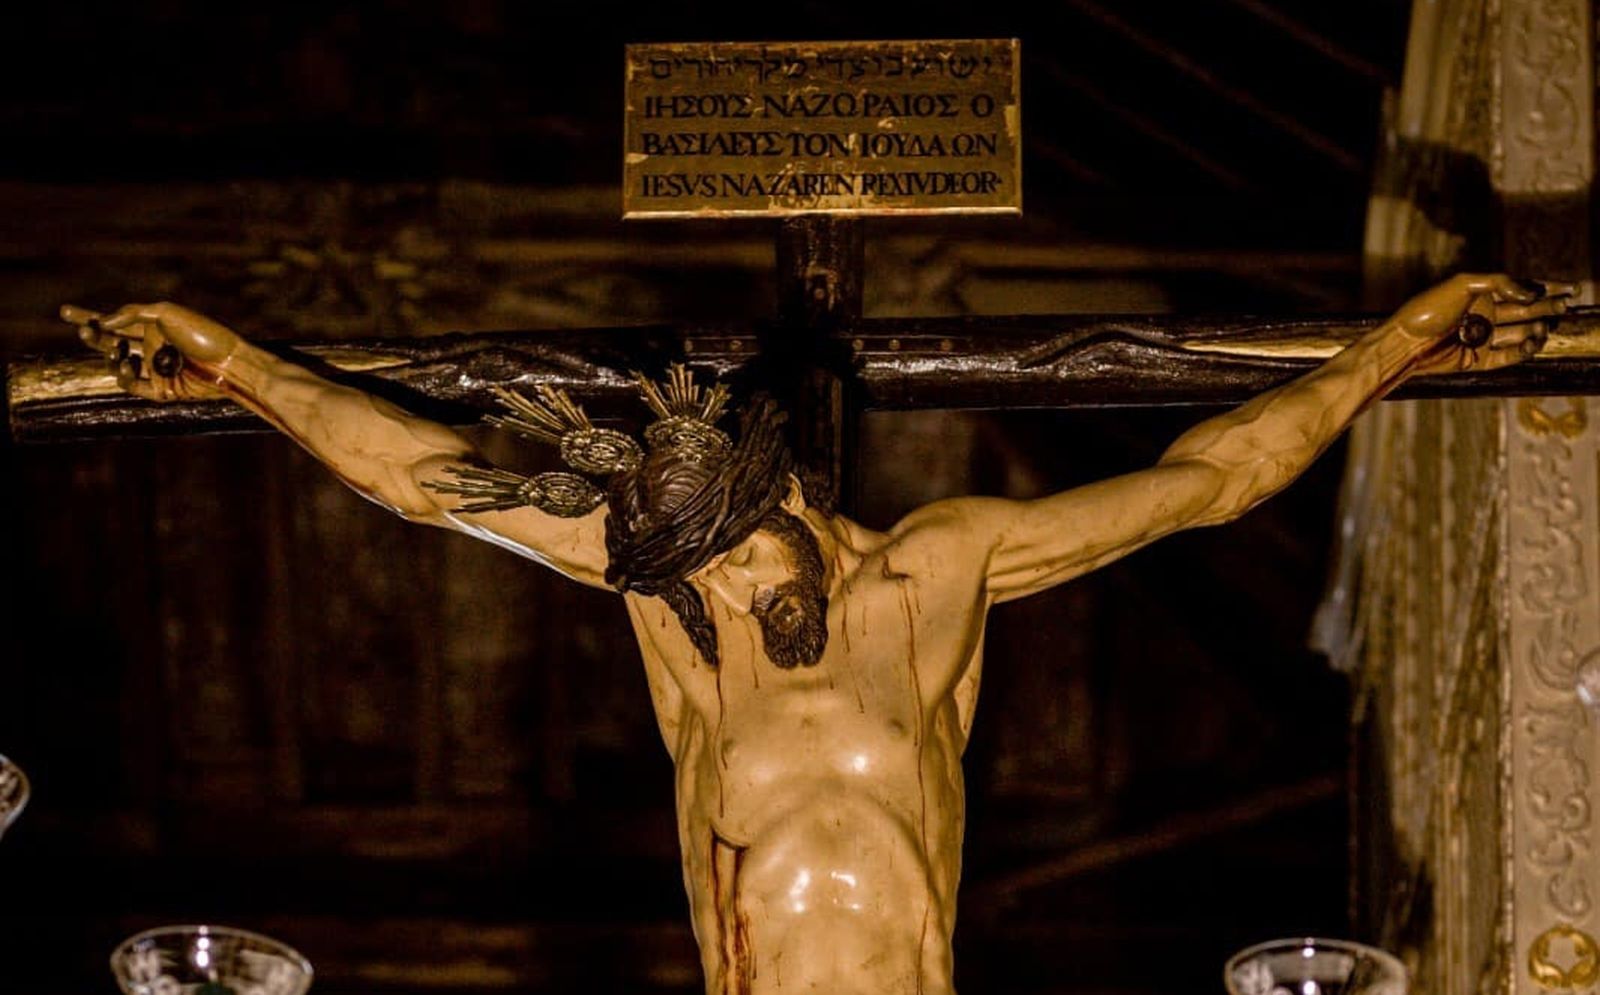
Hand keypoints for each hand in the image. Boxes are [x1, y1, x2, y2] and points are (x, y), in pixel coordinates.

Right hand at [61, 302, 240, 401]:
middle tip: (83, 331)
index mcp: (153, 326)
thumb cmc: (203, 333)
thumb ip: (132, 313)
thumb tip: (102, 321)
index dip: (89, 317)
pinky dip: (126, 376)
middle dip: (93, 337)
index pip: (115, 321)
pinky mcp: (162, 391)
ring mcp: (156, 370)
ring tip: (117, 350)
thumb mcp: (166, 313)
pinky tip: (128, 365)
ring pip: (119, 366)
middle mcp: (152, 348)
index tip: (64, 312)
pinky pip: (135, 387)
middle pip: (111, 343)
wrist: (229, 362)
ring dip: (111, 356)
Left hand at [1393, 273, 1575, 375]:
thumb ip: (1500, 282)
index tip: (1570, 288)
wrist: (1405, 341)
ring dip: (1537, 328)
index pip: (1521, 290)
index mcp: (1482, 294)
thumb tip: (1531, 293)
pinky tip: (1533, 340)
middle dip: (1548, 307)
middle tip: (1565, 305)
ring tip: (1544, 324)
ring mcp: (1483, 338)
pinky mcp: (1479, 360)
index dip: (1547, 288)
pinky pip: (1509, 356)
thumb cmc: (1429, 309)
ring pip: (1521, 333)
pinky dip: (1524, 349)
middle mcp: (1485, 315)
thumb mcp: (1463, 284)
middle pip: (1526, 311)